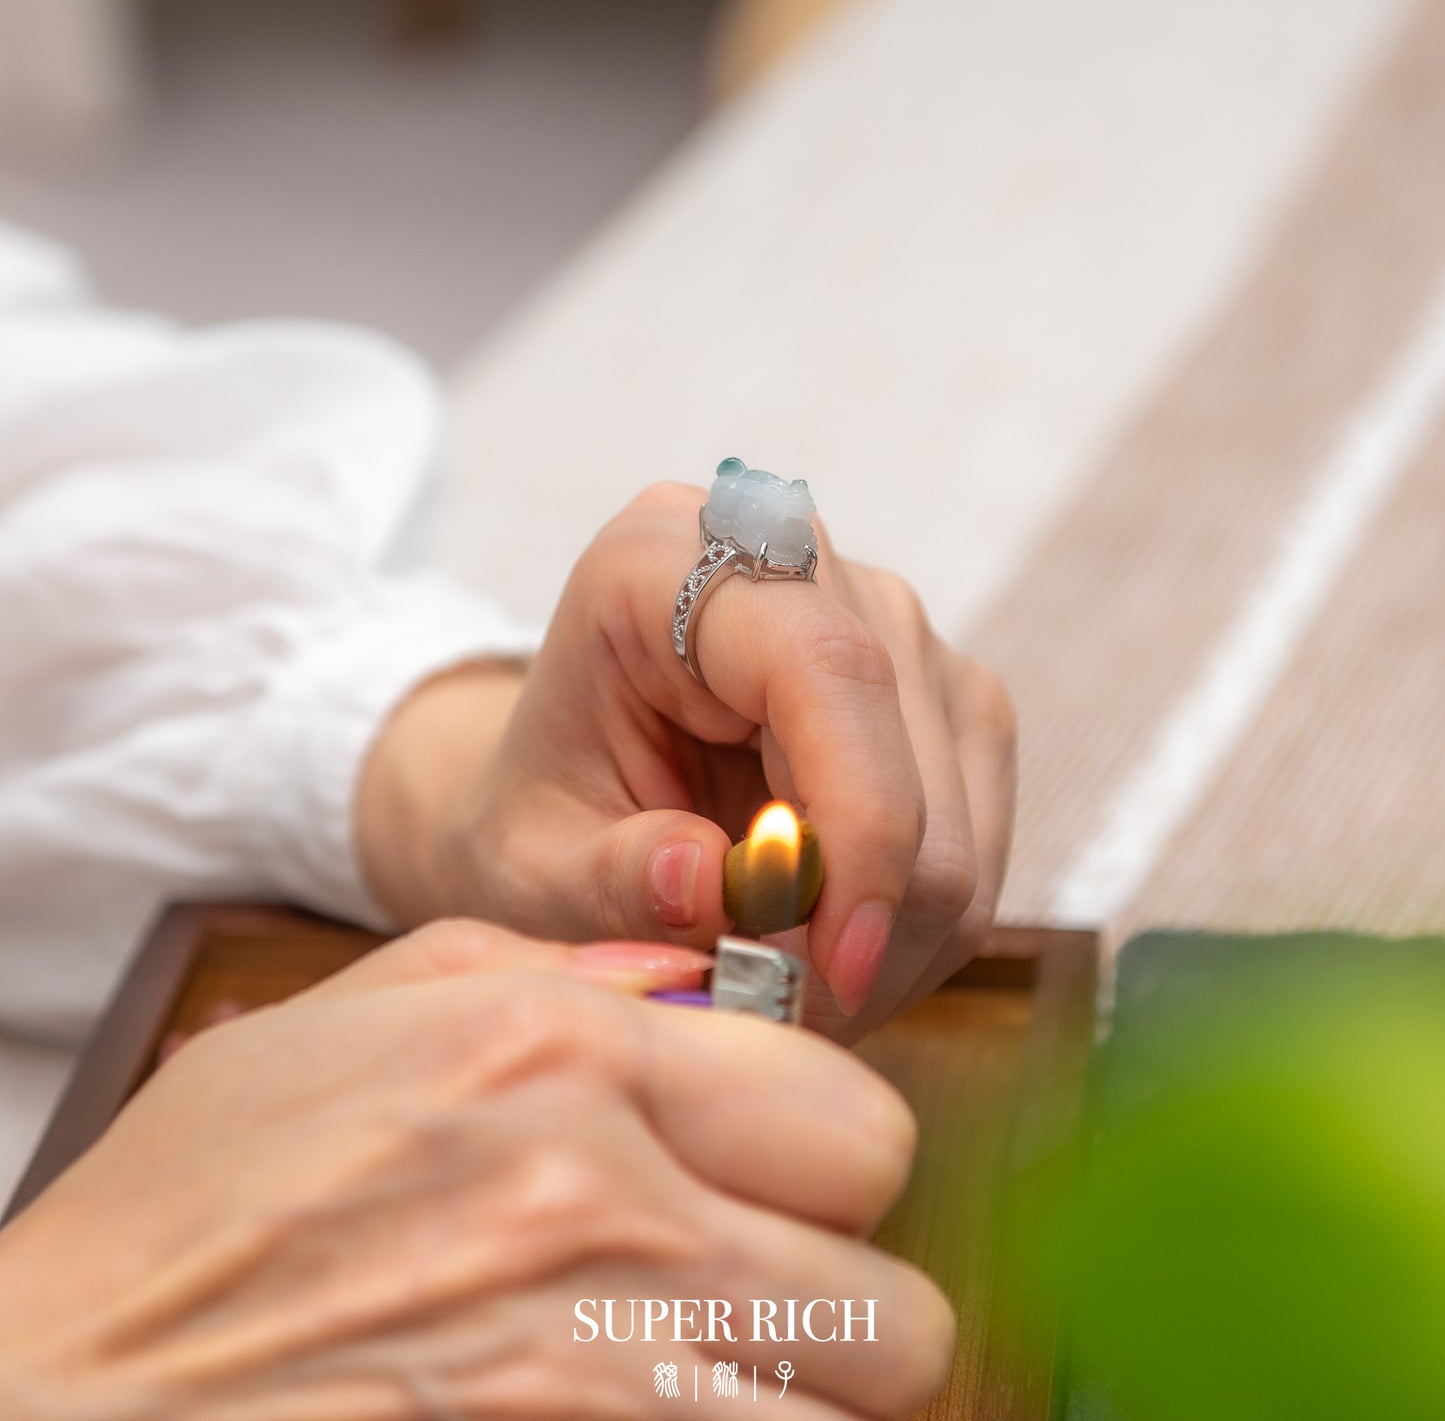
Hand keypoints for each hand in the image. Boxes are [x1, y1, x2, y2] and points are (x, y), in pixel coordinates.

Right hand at [0, 921, 951, 1418]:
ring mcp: (596, 1388)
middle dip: (845, 1312)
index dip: (838, 1166)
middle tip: (755, 1301)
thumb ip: (553, 970)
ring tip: (681, 1373)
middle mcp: (606, 1219)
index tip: (788, 1184)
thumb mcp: (357, 1021)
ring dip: (792, 1410)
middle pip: (897, 1310)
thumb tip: (698, 976)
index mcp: (567, 1063)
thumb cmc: (197, 1207)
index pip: (863, 1127)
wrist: (64, 1398)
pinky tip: (636, 1419)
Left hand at [361, 483, 1016, 1039]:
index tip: (831, 966)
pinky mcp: (946, 700)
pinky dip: (912, 932)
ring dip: (887, 943)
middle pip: (916, 764)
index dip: (857, 828)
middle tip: (777, 1007)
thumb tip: (714, 884)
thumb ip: (609, 874)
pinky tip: (828, 948)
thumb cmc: (550, 804)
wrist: (580, 776)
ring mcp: (896, 628)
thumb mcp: (530, 859)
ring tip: (785, 982)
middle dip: (862, 923)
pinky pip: (977, 847)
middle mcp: (806, 564)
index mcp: (670, 557)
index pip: (828, 669)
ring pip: (963, 827)